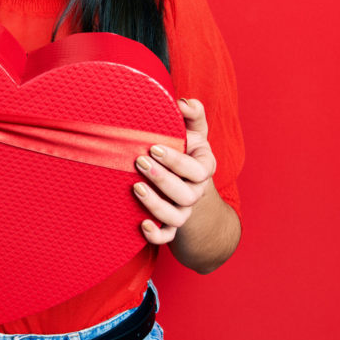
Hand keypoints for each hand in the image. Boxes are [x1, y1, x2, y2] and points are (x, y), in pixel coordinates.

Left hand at [133, 98, 216, 244]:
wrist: (185, 181)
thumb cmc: (185, 149)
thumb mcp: (192, 130)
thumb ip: (192, 114)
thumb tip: (182, 102)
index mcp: (203, 167)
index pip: (198, 170)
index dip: (177, 161)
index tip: (154, 146)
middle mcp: (195, 191)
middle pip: (186, 194)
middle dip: (162, 179)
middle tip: (140, 161)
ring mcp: (184, 210)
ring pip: (176, 216)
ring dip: (156, 204)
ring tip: (135, 187)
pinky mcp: (171, 225)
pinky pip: (167, 236)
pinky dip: (156, 235)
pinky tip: (141, 224)